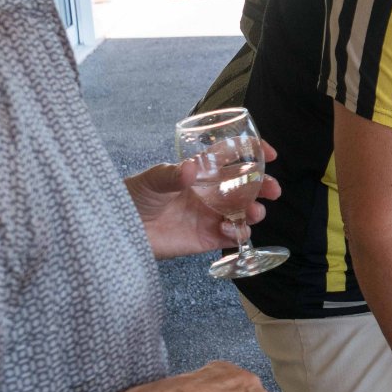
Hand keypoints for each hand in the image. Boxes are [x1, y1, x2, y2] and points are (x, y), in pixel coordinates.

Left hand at [126, 148, 279, 259]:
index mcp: (201, 172)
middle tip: (272, 189)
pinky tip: (228, 229)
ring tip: (253, 212)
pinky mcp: (207, 238)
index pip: (233, 157)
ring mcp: (211, 215)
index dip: (254, 152)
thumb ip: (171, 175)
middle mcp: (211, 192)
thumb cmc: (133, 196)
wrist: (119, 229)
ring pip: (244, 211)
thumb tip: (191, 169)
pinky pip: (232, 236)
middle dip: (264, 186)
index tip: (270, 154)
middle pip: (246, 186)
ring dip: (255, 211)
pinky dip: (238, 232)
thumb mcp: (151, 180)